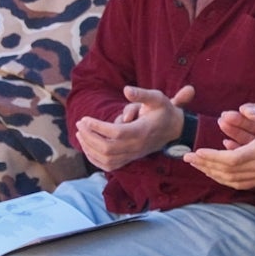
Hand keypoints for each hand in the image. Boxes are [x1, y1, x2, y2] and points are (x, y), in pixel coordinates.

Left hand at [74, 83, 192, 171]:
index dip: (97, 127)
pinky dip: (94, 159)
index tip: (85, 118)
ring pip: (106, 159)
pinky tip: (86, 147)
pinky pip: (109, 165)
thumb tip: (126, 90)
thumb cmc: (163, 111)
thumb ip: (142, 94)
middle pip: (107, 148)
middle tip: (80, 124)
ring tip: (80, 133)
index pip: (115, 133)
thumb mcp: (157, 98)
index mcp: (142, 131)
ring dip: (89, 148)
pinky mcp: (130, 159)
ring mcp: (133, 154)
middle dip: (89, 136)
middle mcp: (137, 146)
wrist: (174, 129)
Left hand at [185, 101, 254, 188]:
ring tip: (197, 165)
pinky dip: (223, 179)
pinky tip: (212, 172)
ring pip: (231, 179)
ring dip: (211, 173)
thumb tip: (243, 108)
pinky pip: (239, 183)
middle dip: (205, 164)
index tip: (196, 151)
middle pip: (227, 171)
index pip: (232, 159)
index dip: (212, 157)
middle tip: (187, 158)